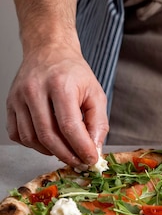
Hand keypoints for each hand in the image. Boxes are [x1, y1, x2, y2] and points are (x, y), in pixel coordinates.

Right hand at [6, 45, 108, 168]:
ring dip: (50, 151)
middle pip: (48, 135)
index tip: (90, 160)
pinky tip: (48, 142)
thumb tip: (95, 149)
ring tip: (66, 151)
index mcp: (60, 85)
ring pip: (31, 138)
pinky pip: (17, 134)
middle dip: (66, 155)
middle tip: (79, 162)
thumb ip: (98, 123)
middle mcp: (35, 90)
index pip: (69, 126)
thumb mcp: (96, 94)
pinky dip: (33, 144)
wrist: (49, 52)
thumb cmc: (74, 73)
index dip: (81, 148)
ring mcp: (18, 97)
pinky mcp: (9, 103)